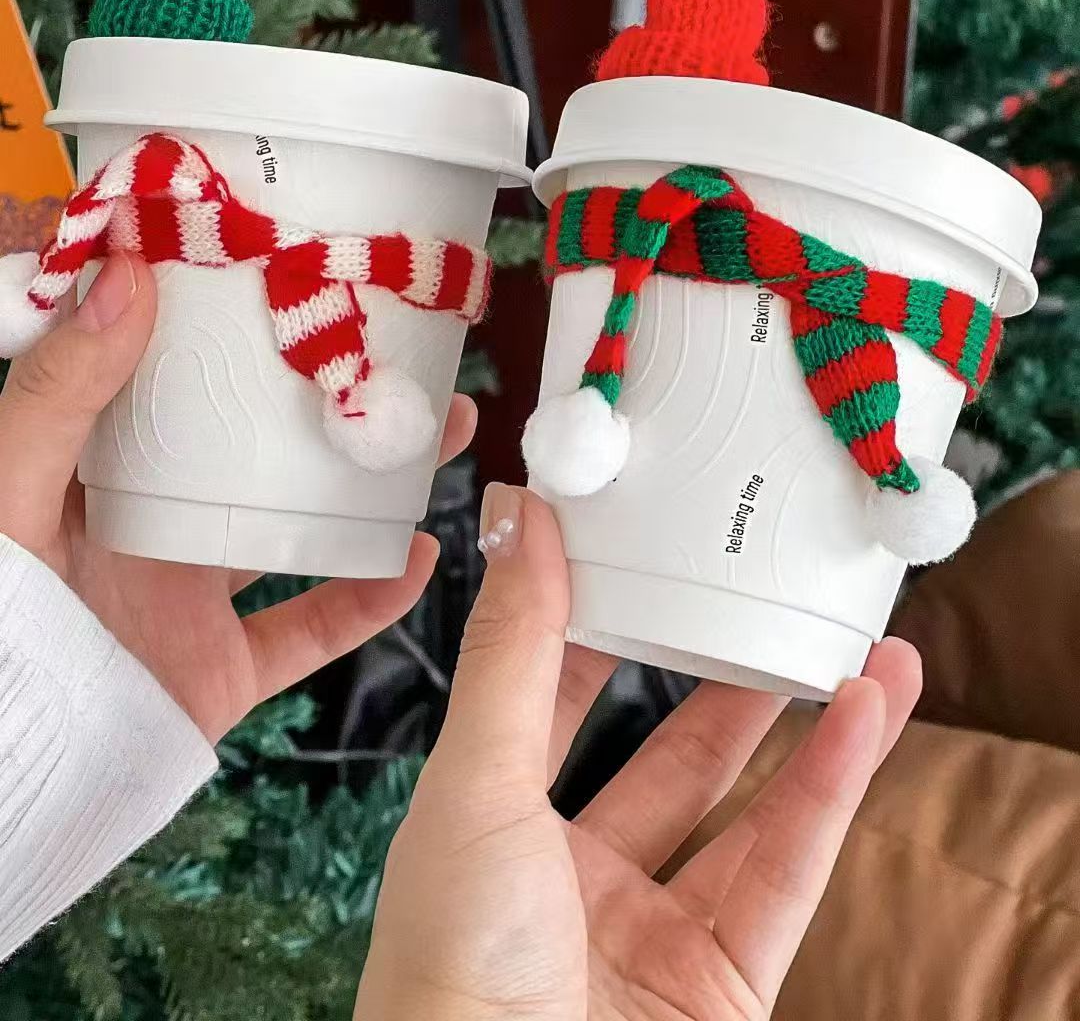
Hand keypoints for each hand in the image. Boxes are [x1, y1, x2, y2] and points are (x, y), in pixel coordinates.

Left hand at [0, 253, 474, 741]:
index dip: (236, 326)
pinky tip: (415, 557)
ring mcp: (192, 596)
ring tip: (436, 437)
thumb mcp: (11, 487)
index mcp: (98, 469)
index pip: (177, 377)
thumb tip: (128, 275)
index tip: (299, 272)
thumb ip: (61, 391)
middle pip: (261, 447)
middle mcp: (153, 523)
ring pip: (301, 525)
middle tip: (402, 354)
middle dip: (332, 400)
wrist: (11, 763)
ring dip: (372, 485)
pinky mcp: (223, 669)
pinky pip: (311, 627)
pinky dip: (370, 599)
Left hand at [357, 484, 921, 1020]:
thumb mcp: (474, 783)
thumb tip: (519, 517)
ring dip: (805, 727)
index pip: (557, 701)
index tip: (639, 548)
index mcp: (497, 827)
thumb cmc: (448, 968)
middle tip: (762, 593)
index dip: (600, 625)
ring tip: (857, 643)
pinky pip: (787, 869)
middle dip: (719, 675)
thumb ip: (512, 651)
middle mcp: (577, 878)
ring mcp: (655, 934)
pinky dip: (832, 790)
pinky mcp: (728, 985)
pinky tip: (867, 715)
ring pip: (745, 809)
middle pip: (668, 755)